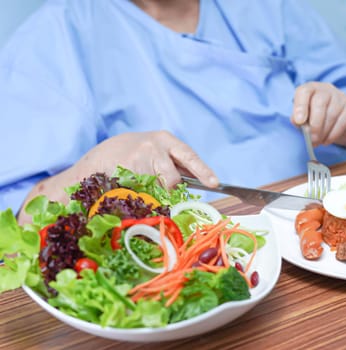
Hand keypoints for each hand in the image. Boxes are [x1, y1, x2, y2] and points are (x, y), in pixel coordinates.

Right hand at [75, 131, 217, 187]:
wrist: (96, 159)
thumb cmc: (130, 155)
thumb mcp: (153, 150)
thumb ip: (172, 161)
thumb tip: (196, 180)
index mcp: (164, 139)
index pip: (188, 156)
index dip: (202, 171)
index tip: (215, 183)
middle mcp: (153, 146)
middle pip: (172, 179)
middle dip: (167, 189)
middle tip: (155, 186)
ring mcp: (138, 159)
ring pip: (157, 189)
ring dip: (151, 193)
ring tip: (136, 182)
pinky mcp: (123, 173)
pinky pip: (141, 194)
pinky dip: (138, 196)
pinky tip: (127, 186)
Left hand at [291, 82, 345, 154]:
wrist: (336, 122)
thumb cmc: (313, 118)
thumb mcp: (302, 117)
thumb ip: (298, 120)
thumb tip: (301, 125)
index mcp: (310, 89)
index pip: (304, 92)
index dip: (300, 106)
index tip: (298, 122)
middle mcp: (326, 90)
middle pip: (320, 103)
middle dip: (314, 124)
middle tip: (311, 139)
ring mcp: (340, 98)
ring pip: (331, 115)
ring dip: (323, 133)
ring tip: (317, 142)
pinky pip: (342, 123)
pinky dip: (332, 135)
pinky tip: (326, 141)